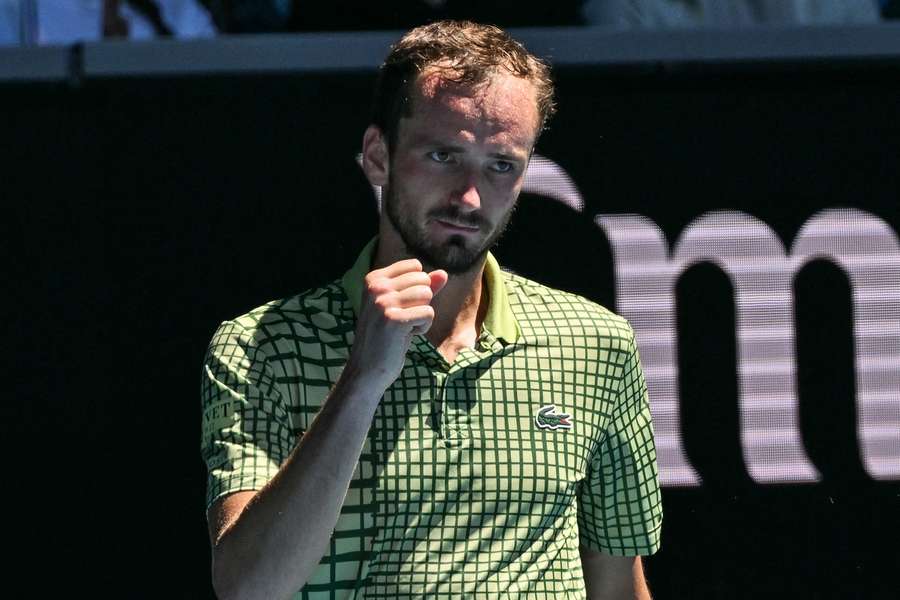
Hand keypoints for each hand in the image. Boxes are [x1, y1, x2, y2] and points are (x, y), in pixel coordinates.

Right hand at [346, 259, 447, 391]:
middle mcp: (376, 287)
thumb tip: (444, 273)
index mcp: (374, 278)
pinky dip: (422, 328)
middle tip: (400, 321)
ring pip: (427, 295)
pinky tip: (404, 337)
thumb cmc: (386, 337)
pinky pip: (428, 313)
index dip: (417, 288)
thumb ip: (422, 288)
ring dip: (422, 316)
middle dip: (420, 303)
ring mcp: (382, 302)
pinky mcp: (393, 320)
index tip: (400, 308)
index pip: (415, 267)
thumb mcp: (402, 307)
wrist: (367, 369)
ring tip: (402, 328)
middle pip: (423, 280)